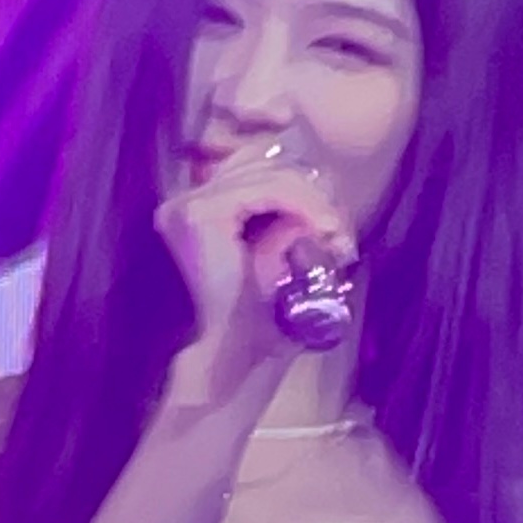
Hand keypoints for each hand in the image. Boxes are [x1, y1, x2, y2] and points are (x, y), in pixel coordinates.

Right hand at [154, 141, 358, 416]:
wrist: (239, 358)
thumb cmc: (259, 318)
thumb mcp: (277, 254)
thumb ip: (287, 216)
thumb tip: (320, 179)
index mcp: (195, 211)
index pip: (253, 169)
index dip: (299, 186)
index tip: (332, 223)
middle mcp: (182, 203)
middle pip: (260, 164)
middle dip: (311, 192)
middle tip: (340, 231)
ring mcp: (186, 206)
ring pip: (269, 173)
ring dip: (313, 201)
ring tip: (335, 235)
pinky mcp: (200, 215)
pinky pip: (268, 188)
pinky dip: (304, 205)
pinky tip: (324, 230)